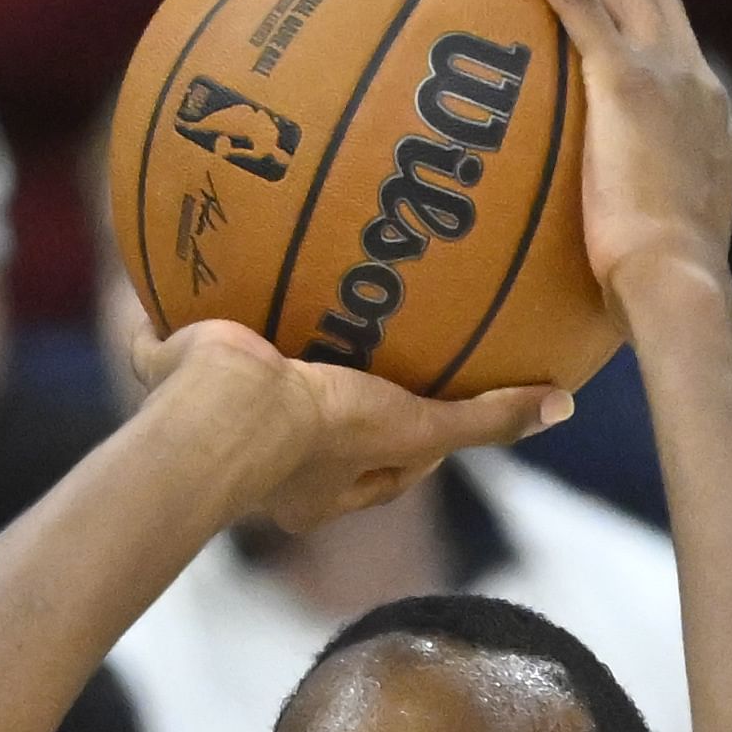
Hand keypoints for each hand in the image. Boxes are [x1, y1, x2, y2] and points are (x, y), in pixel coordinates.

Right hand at [132, 314, 562, 531]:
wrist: (220, 413)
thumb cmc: (318, 434)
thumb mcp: (416, 428)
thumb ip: (484, 420)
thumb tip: (561, 405)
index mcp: (311, 489)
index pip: (379, 463)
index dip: (412, 433)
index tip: (437, 394)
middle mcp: (262, 464)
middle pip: (313, 423)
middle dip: (338, 387)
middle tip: (371, 341)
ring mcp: (211, 418)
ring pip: (242, 377)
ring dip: (264, 340)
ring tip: (295, 286)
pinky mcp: (171, 370)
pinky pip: (180, 329)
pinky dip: (188, 298)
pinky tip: (214, 241)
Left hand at [487, 0, 731, 320]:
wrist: (679, 289)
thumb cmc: (659, 302)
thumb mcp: (658, 265)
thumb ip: (637, 246)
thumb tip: (606, 280)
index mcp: (714, 127)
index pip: (680, 53)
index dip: (646, 16)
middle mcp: (699, 87)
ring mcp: (669, 77)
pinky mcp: (629, 82)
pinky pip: (577, 1)